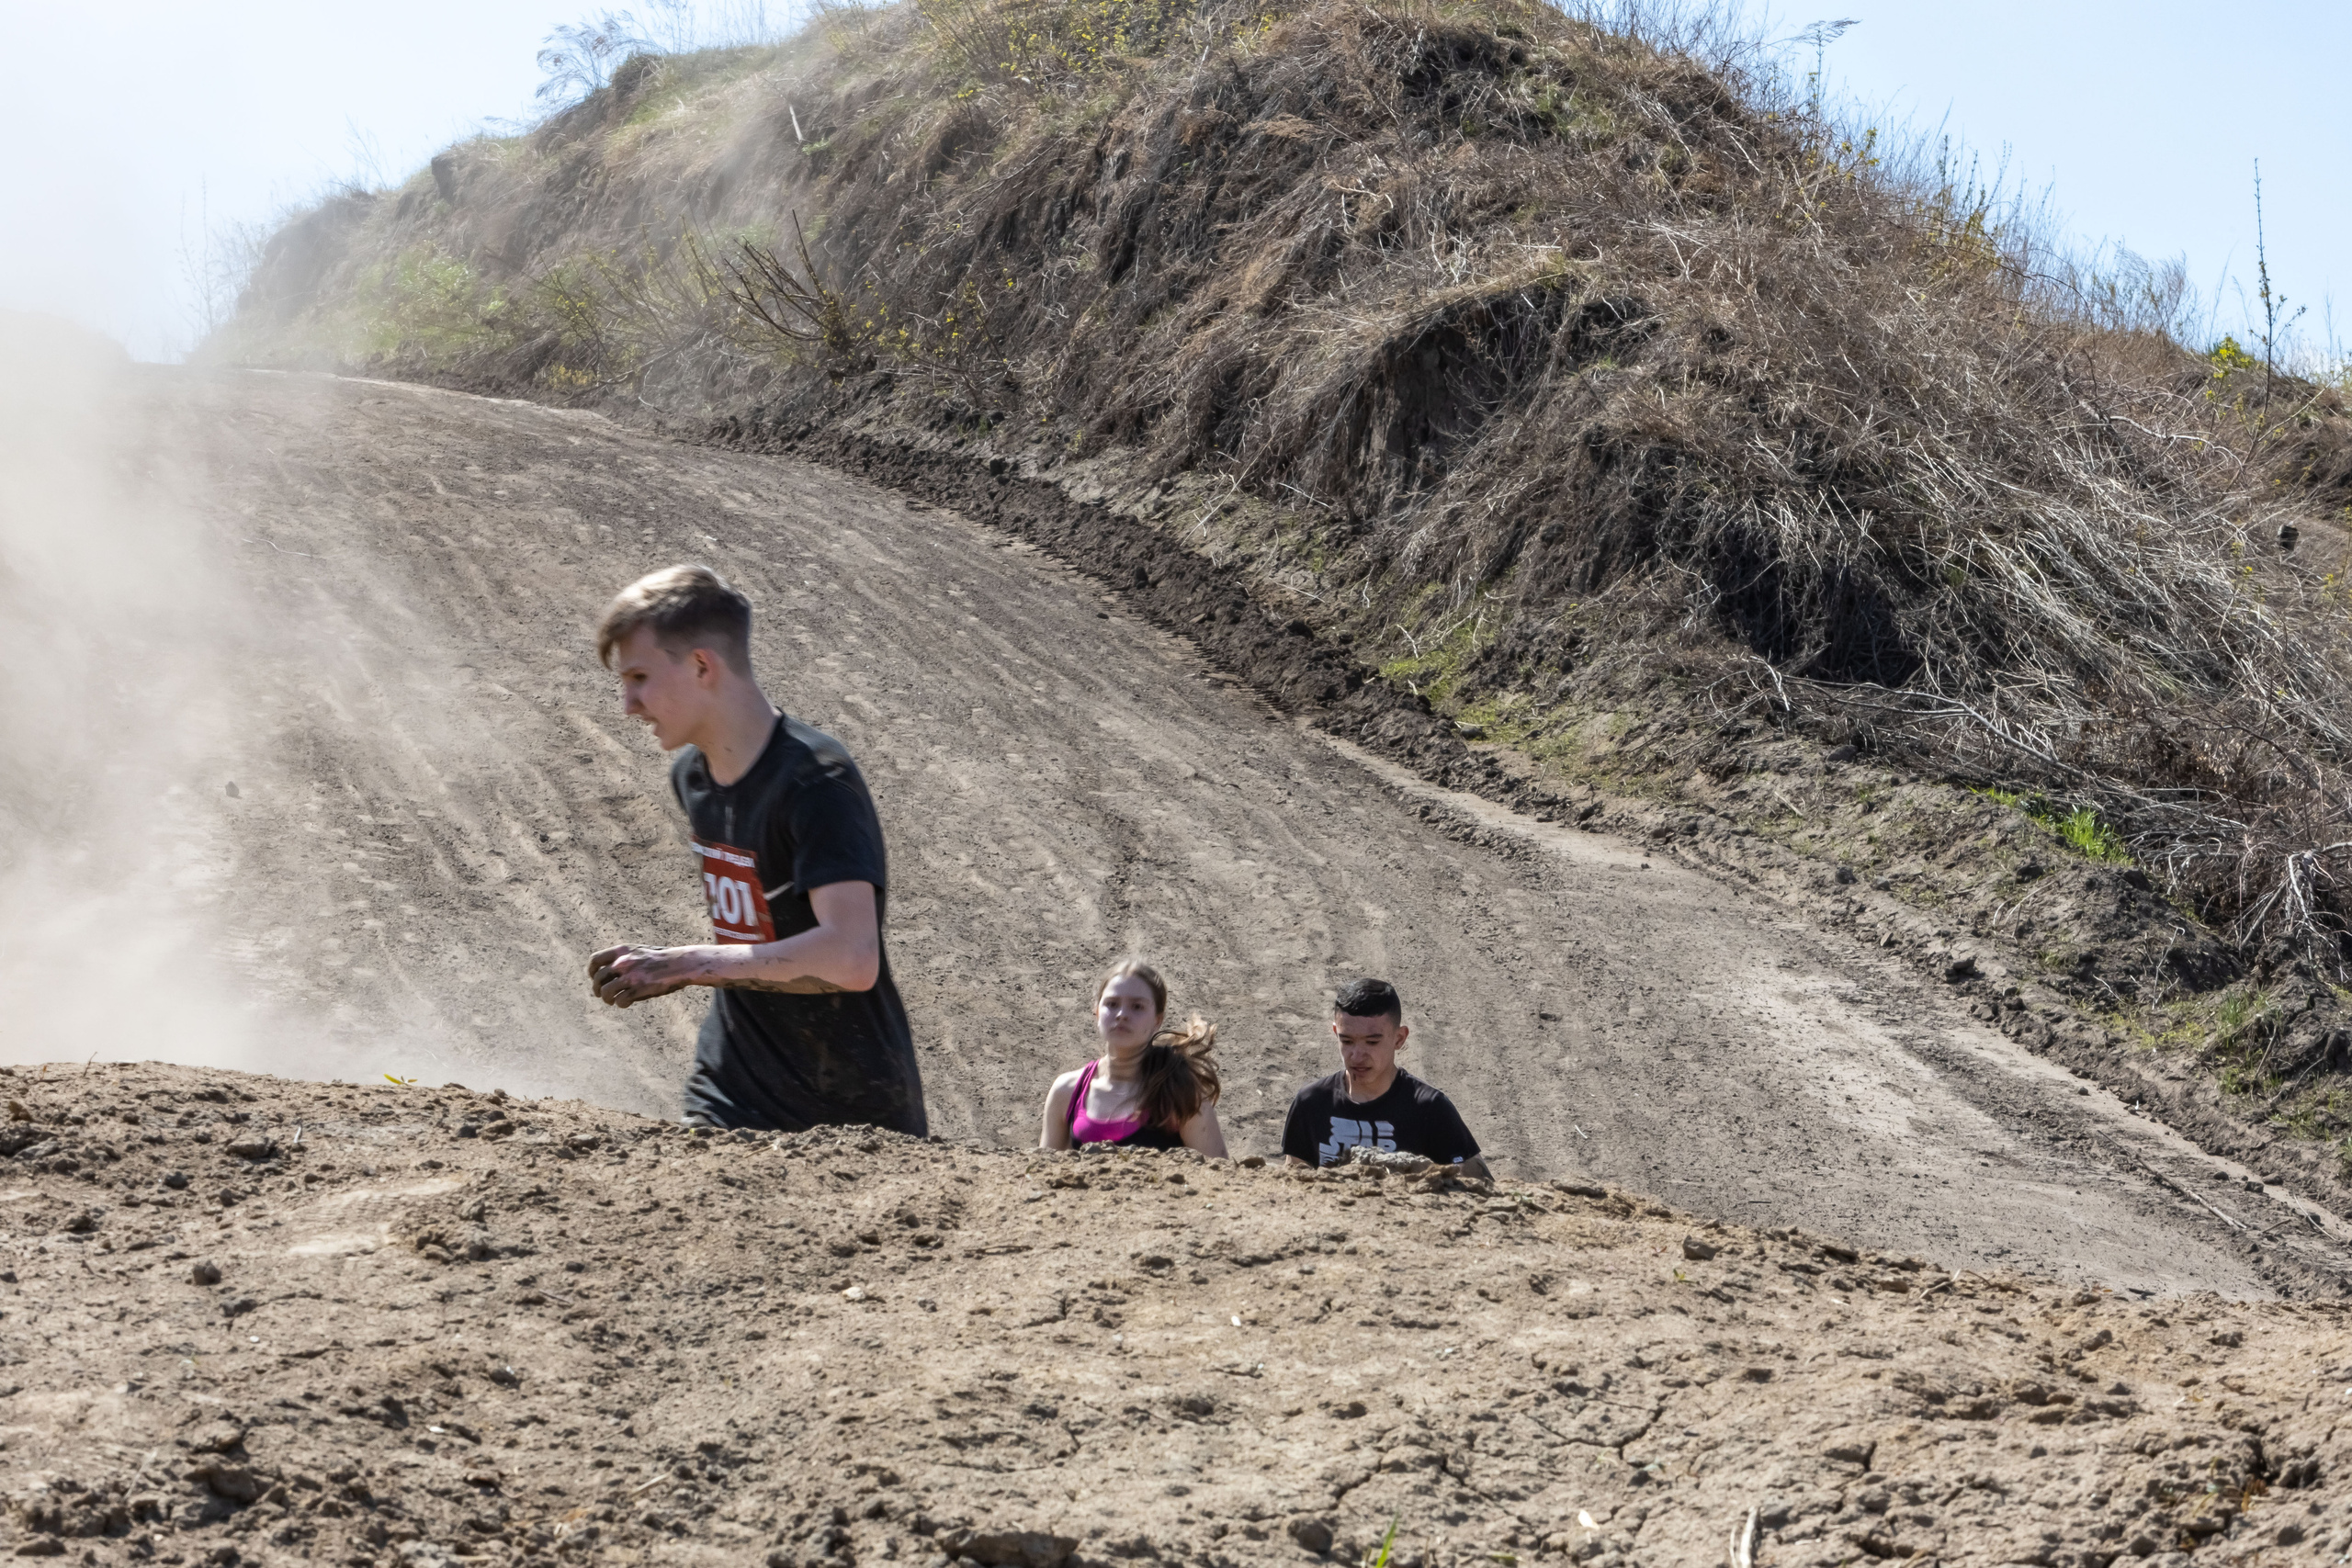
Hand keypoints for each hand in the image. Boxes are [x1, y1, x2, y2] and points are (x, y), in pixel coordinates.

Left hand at [587, 944, 704, 1007]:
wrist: (681, 964)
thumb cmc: (662, 958)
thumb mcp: (639, 951)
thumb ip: (623, 958)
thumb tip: (607, 971)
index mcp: (622, 950)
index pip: (594, 960)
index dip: (591, 972)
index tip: (594, 978)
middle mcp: (623, 962)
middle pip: (598, 978)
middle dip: (597, 989)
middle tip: (602, 995)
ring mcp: (630, 976)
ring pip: (606, 992)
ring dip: (607, 999)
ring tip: (613, 1001)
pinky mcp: (638, 989)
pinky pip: (620, 1001)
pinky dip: (621, 1004)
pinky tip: (626, 1003)